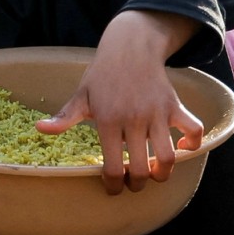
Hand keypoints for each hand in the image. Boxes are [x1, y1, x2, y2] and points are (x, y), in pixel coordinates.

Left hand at [36, 10, 202, 194]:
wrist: (130, 47)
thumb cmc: (103, 75)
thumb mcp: (81, 95)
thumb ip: (64, 117)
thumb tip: (39, 129)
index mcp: (108, 121)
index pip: (112, 167)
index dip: (113, 185)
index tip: (113, 187)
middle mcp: (133, 120)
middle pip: (141, 169)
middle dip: (137, 184)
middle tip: (133, 183)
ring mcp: (157, 113)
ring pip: (167, 157)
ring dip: (163, 173)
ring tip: (156, 173)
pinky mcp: (174, 106)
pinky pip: (193, 129)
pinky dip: (193, 144)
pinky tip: (182, 148)